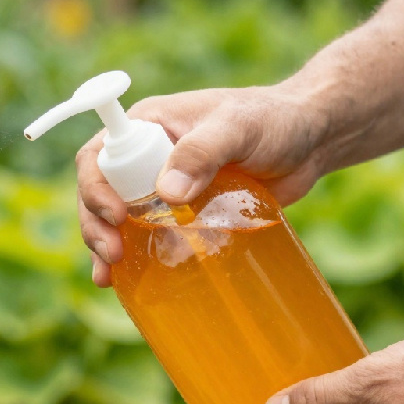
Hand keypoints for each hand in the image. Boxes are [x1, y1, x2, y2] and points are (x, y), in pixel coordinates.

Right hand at [77, 84, 332, 285]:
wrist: (308, 141)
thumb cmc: (273, 120)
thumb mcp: (237, 128)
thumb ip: (202, 152)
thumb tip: (167, 193)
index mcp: (147, 125)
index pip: (100, 155)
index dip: (95, 187)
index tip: (115, 215)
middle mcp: (145, 156)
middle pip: (100, 192)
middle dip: (96, 225)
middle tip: (112, 254)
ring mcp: (161, 187)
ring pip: (116, 219)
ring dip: (106, 246)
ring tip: (108, 276)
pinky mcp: (181, 214)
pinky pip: (146, 236)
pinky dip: (133, 259)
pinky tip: (123, 283)